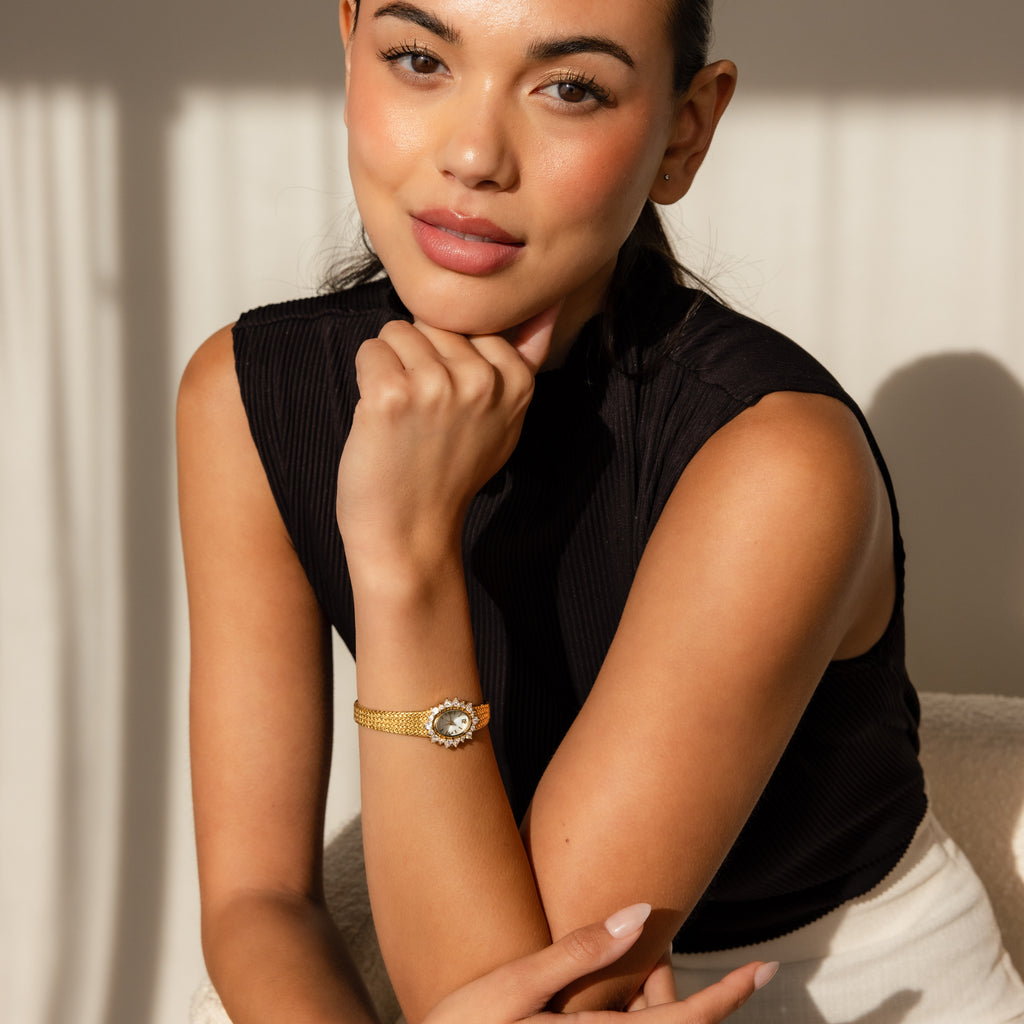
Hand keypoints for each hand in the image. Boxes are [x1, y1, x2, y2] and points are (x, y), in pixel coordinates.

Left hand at [336, 305, 559, 570]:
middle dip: (421, 356)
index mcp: (516, 382)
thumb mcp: (506, 422)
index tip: (453, 399)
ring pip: (398, 331)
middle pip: (433, 321)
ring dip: (391, 365)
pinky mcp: (392, 394)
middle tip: (425, 412)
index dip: (453, 353)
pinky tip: (380, 416)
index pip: (474, 320)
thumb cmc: (450, 476)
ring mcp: (436, 386)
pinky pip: (370, 351)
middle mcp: (481, 380)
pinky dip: (366, 378)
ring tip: (404, 414)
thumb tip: (548, 306)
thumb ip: (524, 362)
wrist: (410, 533)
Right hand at [421, 903, 776, 1023]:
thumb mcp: (512, 987)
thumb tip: (639, 914)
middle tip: (647, 938)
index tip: (765, 969)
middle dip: (669, 980)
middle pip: (667, 1023)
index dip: (729, 997)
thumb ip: (577, 953)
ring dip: (646, 996)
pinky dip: (626, 1011)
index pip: (683, 1022)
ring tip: (622, 960)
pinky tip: (601, 990)